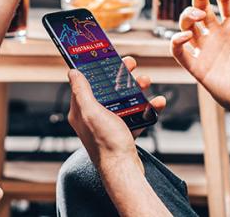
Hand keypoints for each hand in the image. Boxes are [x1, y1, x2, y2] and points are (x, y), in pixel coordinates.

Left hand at [67, 56, 165, 170]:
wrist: (124, 171)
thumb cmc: (107, 144)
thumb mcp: (91, 112)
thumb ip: (82, 91)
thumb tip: (72, 72)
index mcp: (82, 112)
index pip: (86, 84)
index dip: (97, 69)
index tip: (107, 57)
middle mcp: (94, 118)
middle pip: (108, 90)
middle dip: (121, 76)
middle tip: (131, 65)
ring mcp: (110, 126)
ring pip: (124, 100)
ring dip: (137, 89)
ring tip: (147, 82)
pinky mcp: (124, 133)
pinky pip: (137, 116)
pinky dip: (147, 108)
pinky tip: (157, 103)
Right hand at [171, 0, 229, 120]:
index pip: (224, 1)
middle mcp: (218, 35)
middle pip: (201, 8)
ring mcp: (206, 50)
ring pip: (186, 24)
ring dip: (188, 14)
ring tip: (200, 15)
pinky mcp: (197, 66)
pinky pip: (178, 51)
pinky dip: (176, 40)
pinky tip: (188, 35)